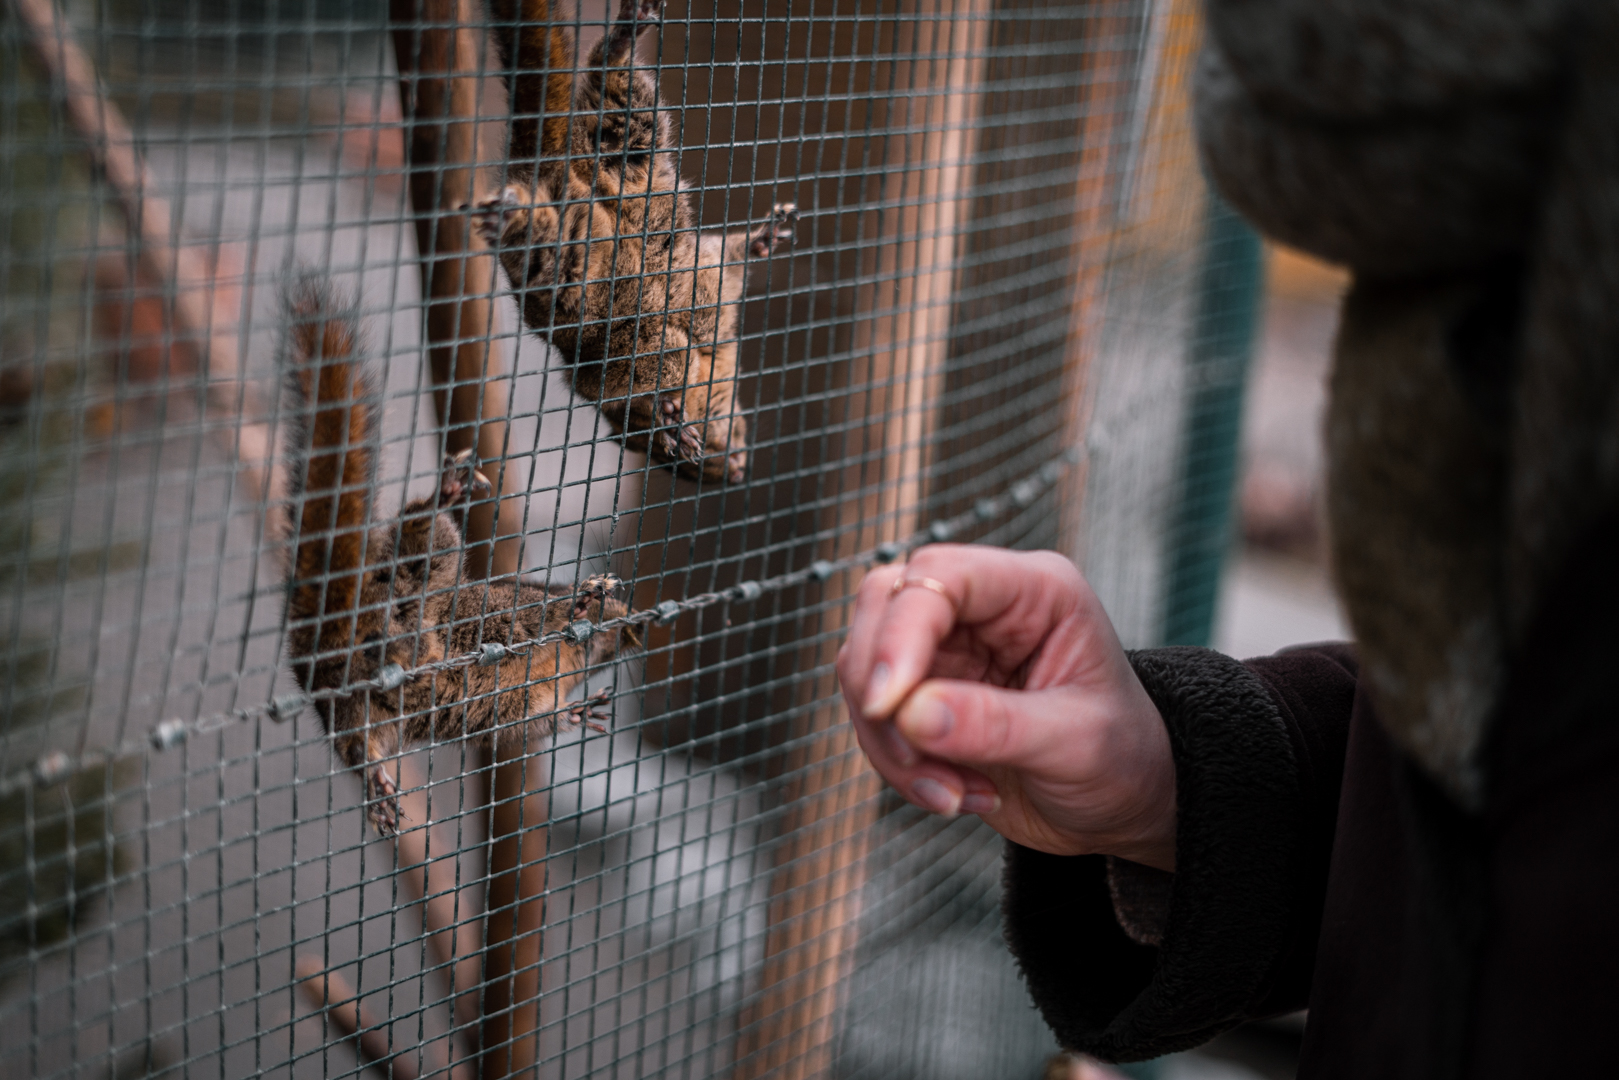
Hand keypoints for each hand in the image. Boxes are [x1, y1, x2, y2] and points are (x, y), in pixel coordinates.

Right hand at [836, 546, 1176, 870]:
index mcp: (1033, 590)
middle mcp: (982, 607)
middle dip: (883, 689)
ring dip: (891, 740)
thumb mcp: (1075, 743)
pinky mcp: (923, 693)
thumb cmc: (1121, 758)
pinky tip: (955, 794)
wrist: (1120, 806)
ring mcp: (947, 647)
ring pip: (865, 665)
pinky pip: (873, 716)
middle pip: (885, 606)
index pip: (941, 576)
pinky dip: (898, 765)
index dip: (902, 633)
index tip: (889, 705)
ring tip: (954, 793)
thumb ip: (995, 725)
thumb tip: (910, 714)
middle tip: (915, 755)